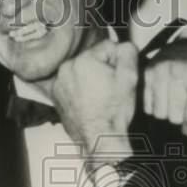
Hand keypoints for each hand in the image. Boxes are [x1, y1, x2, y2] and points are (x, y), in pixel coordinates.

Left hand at [52, 39, 138, 156]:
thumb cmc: (113, 112)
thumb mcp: (130, 78)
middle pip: (93, 59)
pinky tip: (90, 103)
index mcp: (83, 60)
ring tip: (100, 98)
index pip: (107, 47)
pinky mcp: (56, 96)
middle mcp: (65, 69)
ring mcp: (58, 84)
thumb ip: (128, 52)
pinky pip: (72, 84)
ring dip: (91, 79)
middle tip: (110, 90)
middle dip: (103, 70)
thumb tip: (123, 46)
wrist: (99, 140)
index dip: (118, 62)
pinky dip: (81, 90)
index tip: (120, 78)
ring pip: (82, 71)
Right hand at [144, 38, 186, 149]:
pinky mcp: (147, 72)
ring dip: (167, 113)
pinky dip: (155, 106)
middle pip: (175, 118)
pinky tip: (163, 96)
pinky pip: (147, 106)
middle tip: (183, 107)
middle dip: (180, 118)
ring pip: (159, 114)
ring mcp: (161, 71)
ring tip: (173, 101)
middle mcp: (180, 72)